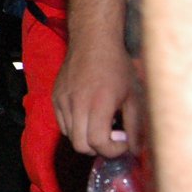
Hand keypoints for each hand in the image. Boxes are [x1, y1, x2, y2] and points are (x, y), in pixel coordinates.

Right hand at [53, 38, 137, 156]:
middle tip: (112, 137)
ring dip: (86, 137)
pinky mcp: (55, 97)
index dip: (113, 150)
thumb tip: (136, 151)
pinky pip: (62, 124)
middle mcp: (77, 104)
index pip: (98, 143)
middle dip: (99, 148)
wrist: (93, 41)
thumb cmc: (117, 66)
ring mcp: (63, 101)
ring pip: (70, 136)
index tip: (123, 142)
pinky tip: (89, 114)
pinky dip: (75, 127)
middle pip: (80, 146)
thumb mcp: (133, 96)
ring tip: (101, 123)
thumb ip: (136, 126)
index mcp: (99, 104)